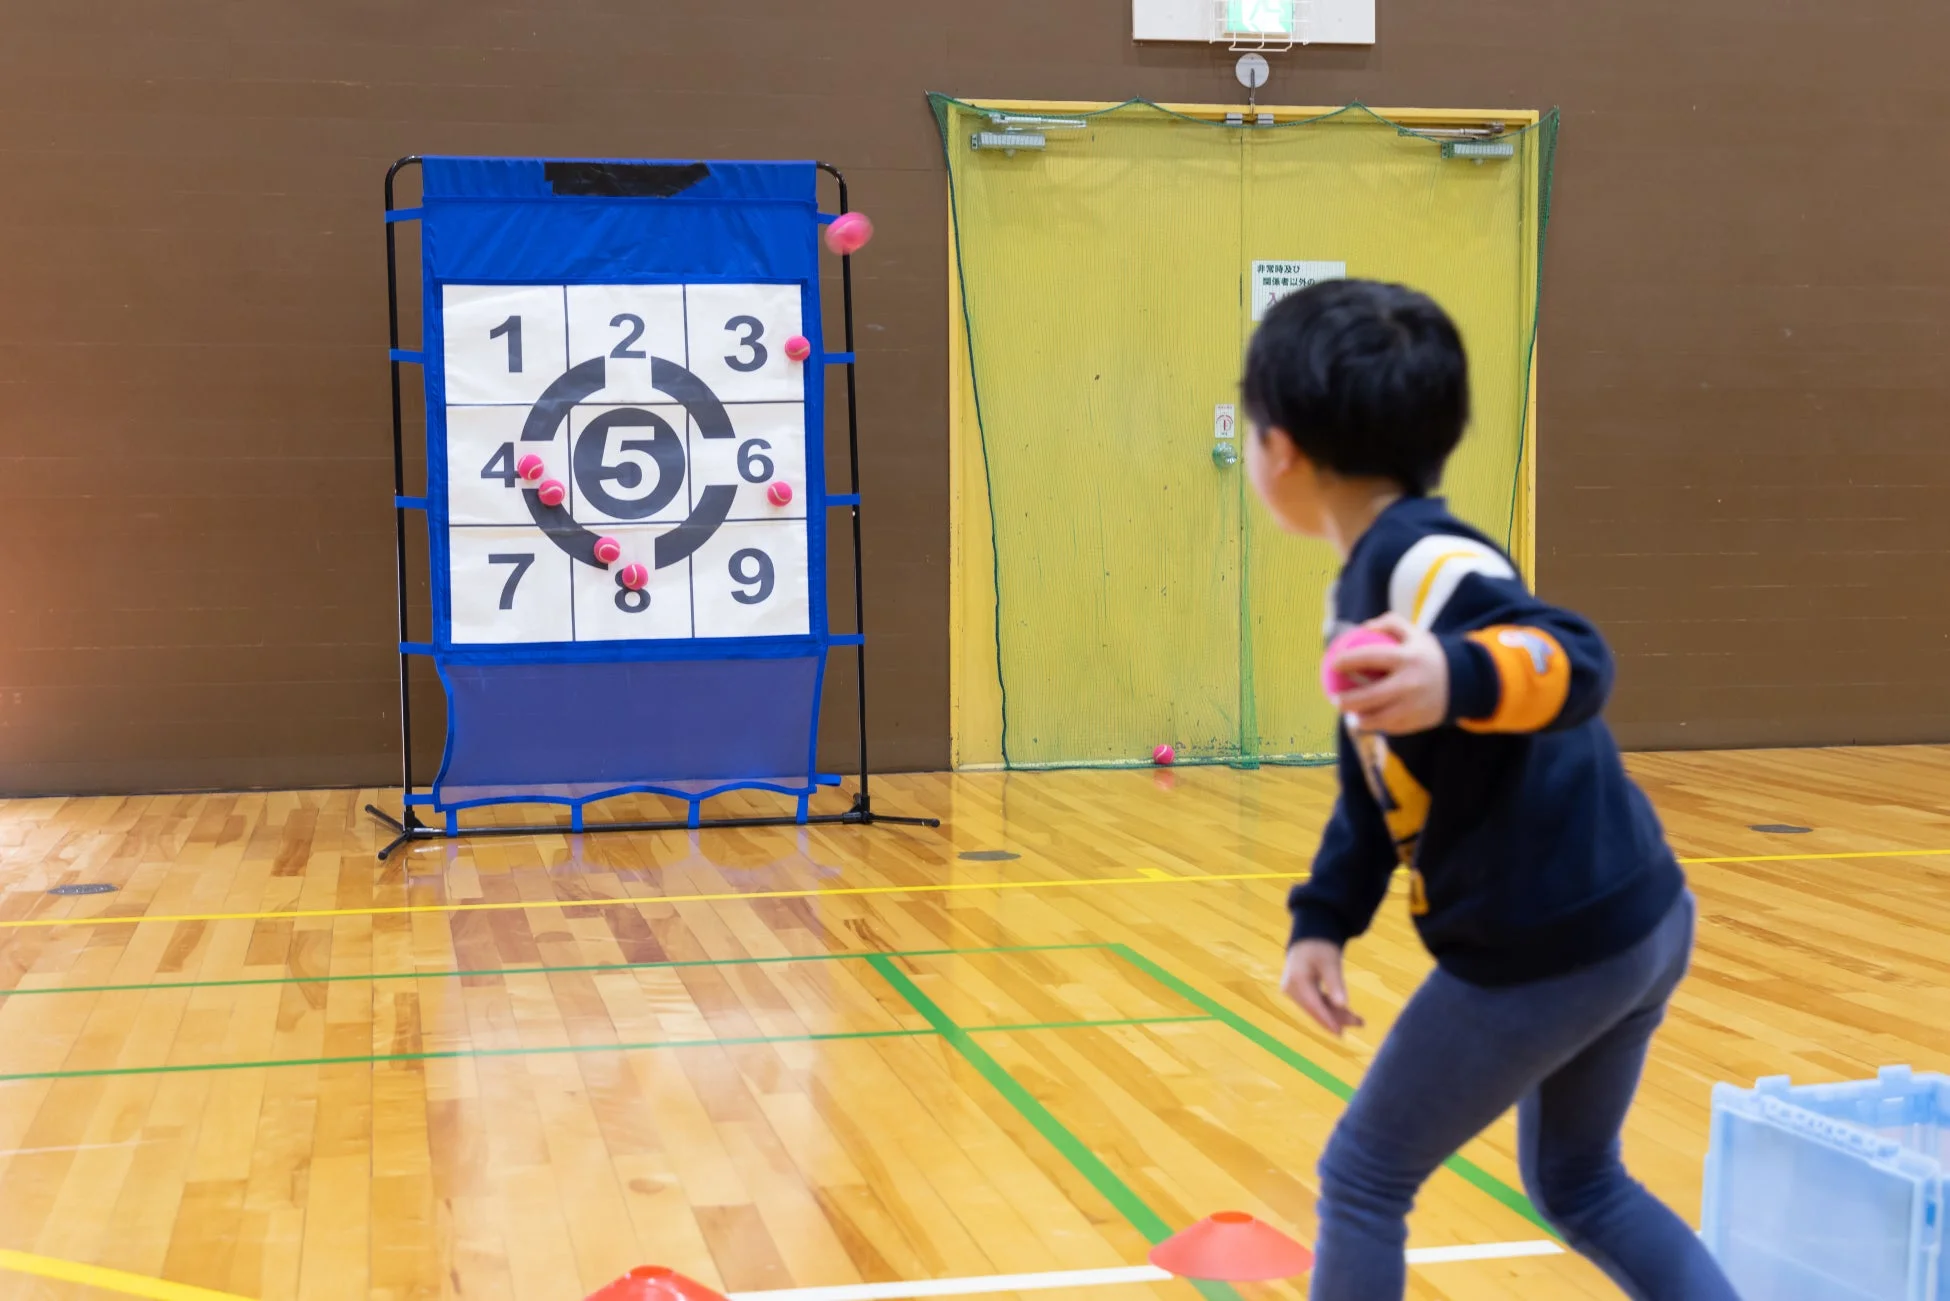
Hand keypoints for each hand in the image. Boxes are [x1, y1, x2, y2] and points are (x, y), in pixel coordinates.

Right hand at [1281, 939, 1364, 1034]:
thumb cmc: (1321, 947)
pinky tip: (1345, 1011)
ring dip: (1335, 1014)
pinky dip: (1330, 1008)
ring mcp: (1293, 991)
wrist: (1309, 938)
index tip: (1340, 1033)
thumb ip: (1335, 984)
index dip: (1328, 1020)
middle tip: (1360, 1023)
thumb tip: (1342, 1005)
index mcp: (1297, 980)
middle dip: (1337, 1018)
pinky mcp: (1298, 993)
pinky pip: (1315, 1004)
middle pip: (1315, 1009)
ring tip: (1358, 1019)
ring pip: (1316, 1009)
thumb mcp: (1331, 963)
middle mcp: (1291, 989)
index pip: (1314, 1005)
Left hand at [1331, 613, 1448, 734]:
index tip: (1333, 663)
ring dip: (1359, 720)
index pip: (1370, 657)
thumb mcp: (1415, 634)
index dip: (1348, 660)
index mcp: (1407, 659)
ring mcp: (1414, 706)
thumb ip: (1390, 624)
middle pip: (1370, 696)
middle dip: (1347, 700)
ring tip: (1348, 715)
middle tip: (1334, 698)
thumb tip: (1363, 626)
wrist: (1463, 682)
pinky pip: (1391, 726)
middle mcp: (1410, 684)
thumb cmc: (1429, 655)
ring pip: (1378, 718)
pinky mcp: (1417, 722)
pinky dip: (1377, 725)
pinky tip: (1366, 722)